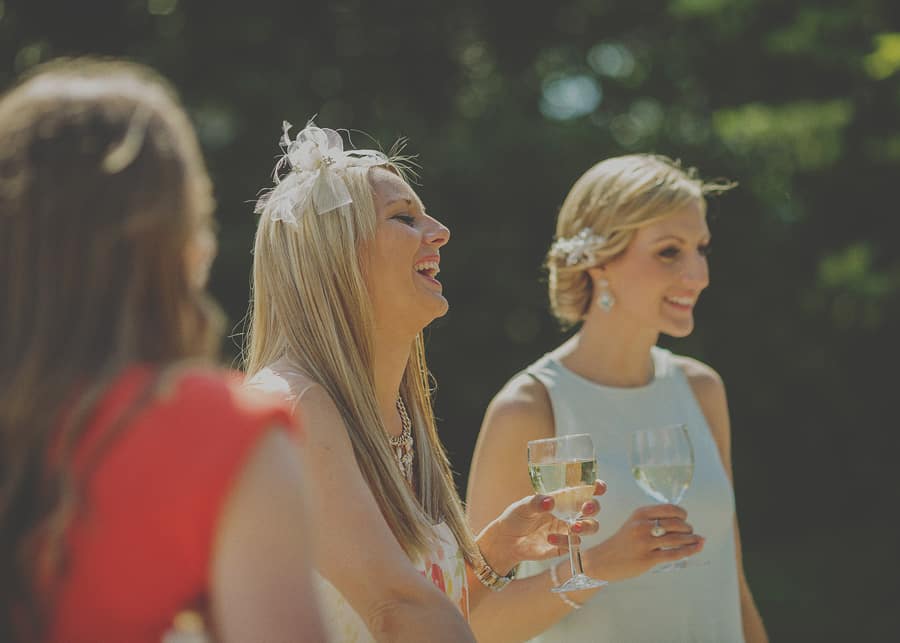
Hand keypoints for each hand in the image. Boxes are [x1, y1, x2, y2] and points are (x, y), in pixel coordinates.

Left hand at [475, 480, 606, 575]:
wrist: (506, 541)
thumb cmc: (515, 517)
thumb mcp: (523, 506)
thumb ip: (536, 503)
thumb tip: (550, 501)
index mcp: (561, 498)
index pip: (584, 490)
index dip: (596, 488)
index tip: (599, 487)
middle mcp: (568, 513)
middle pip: (593, 509)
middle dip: (593, 508)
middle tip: (584, 509)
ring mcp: (567, 530)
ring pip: (590, 528)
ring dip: (585, 527)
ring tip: (572, 528)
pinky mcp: (563, 546)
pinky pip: (573, 544)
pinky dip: (564, 541)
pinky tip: (549, 539)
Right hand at [583, 504, 703, 581]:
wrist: (604, 560)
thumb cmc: (623, 542)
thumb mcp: (634, 523)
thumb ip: (654, 520)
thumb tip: (684, 523)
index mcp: (640, 513)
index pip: (670, 509)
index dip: (682, 514)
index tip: (685, 519)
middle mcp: (642, 525)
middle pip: (676, 524)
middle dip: (688, 528)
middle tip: (690, 533)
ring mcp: (645, 542)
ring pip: (677, 539)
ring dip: (692, 540)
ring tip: (697, 541)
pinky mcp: (648, 558)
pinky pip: (674, 554)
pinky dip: (689, 551)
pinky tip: (695, 549)